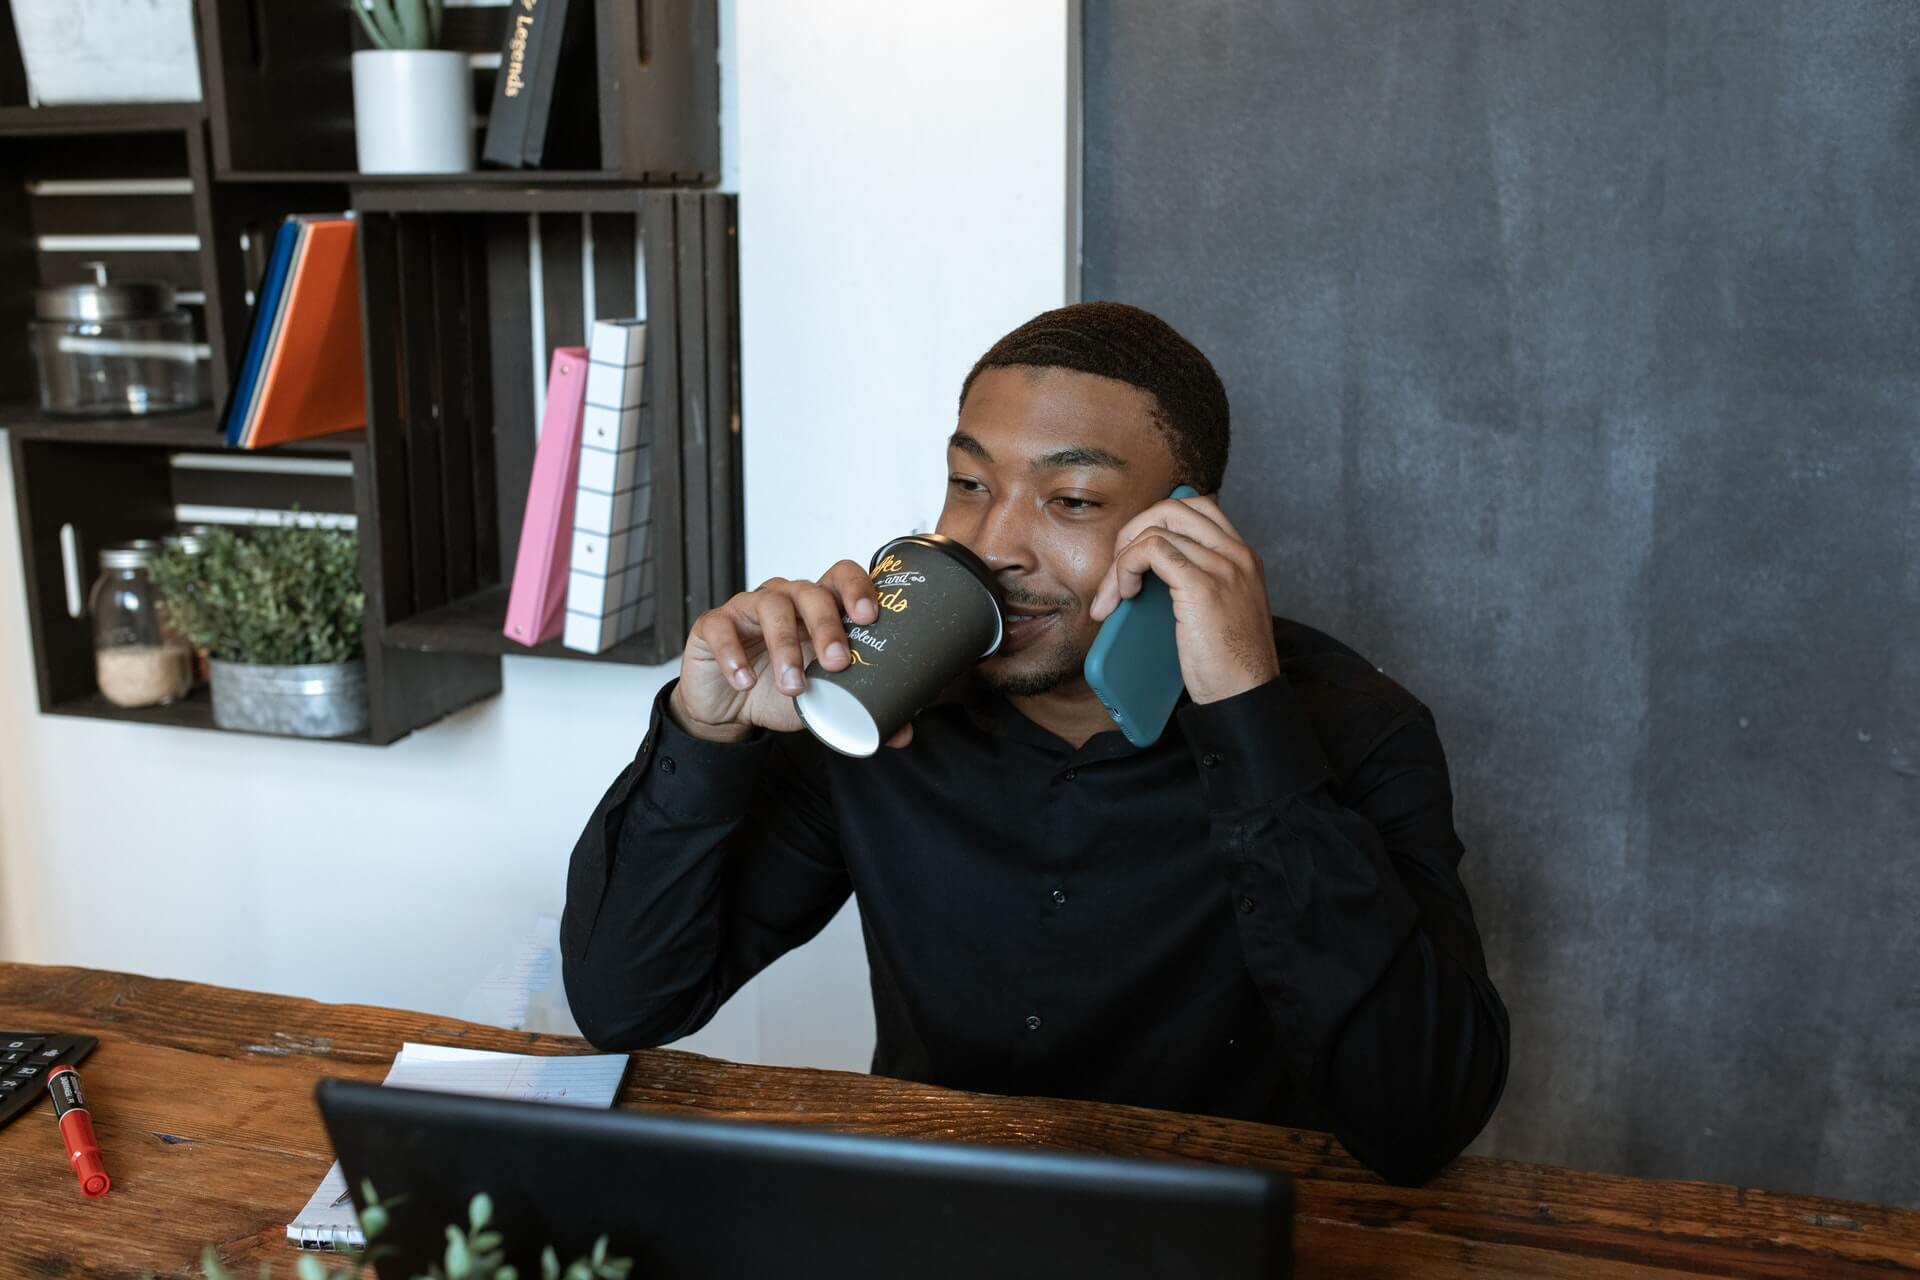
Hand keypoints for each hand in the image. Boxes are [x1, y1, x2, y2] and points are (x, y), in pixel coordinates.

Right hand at [668, 561, 915, 747]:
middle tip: (836, 662)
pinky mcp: (713, 625)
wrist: (730, 708)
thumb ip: (862, 709)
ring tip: (793, 686)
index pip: (841, 577)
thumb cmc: (780, 690)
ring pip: (770, 607)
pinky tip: (745, 680)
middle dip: (826, 626)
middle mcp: (785, 598)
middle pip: (810, 592)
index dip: (857, 588)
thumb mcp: (823, 702)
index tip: (871, 617)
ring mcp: (747, 608)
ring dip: (785, 647)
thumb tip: (902, 732)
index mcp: (818, 608)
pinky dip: (735, 656)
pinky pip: (722, 628)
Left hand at [1088, 495, 1279, 704]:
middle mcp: (1236, 554)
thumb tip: (1143, 573)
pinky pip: (1150, 551)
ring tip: (1112, 595)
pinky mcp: (1203, 586)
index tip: (1137, 558)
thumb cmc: (1227, 664)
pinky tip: (1122, 597)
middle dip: (1132, 533)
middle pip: (1172, 508)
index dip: (1156, 524)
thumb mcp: (1219, 611)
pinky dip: (1125, 568)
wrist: (1247, 696)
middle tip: (1116, 572)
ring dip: (1120, 560)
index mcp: (1243, 557)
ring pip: (1155, 530)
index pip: (1196, 508)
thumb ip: (1196, 582)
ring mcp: (1222, 567)